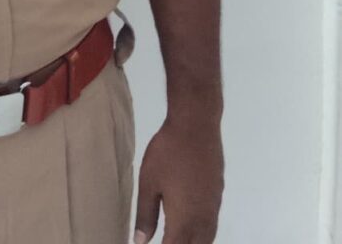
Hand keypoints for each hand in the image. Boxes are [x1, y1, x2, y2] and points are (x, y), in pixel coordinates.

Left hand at [133, 117, 223, 243]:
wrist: (196, 126)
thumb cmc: (167, 153)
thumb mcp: (149, 183)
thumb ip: (145, 216)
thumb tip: (140, 242)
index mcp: (183, 221)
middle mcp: (202, 220)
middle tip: (164, 239)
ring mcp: (213, 208)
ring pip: (206, 239)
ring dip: (192, 242)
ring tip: (176, 237)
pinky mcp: (218, 195)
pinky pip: (211, 225)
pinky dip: (201, 233)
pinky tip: (191, 225)